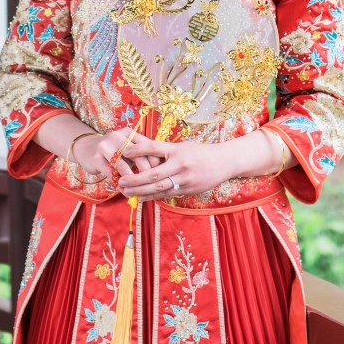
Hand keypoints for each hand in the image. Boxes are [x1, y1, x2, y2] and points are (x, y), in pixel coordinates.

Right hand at [72, 127, 162, 183]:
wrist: (86, 148)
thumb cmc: (113, 151)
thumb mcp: (127, 148)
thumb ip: (141, 154)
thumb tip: (159, 170)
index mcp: (129, 133)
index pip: (147, 146)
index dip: (155, 161)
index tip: (158, 174)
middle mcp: (117, 137)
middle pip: (137, 155)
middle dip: (145, 173)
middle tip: (148, 184)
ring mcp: (105, 146)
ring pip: (123, 165)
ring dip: (131, 180)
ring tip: (136, 189)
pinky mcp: (96, 158)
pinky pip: (110, 173)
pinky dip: (118, 183)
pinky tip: (123, 189)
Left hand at [116, 133, 232, 200]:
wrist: (223, 162)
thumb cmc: (199, 152)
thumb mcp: (183, 146)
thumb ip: (165, 150)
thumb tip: (142, 147)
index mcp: (177, 150)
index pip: (154, 148)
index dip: (138, 150)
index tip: (124, 152)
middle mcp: (180, 164)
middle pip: (153, 174)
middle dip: (135, 179)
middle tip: (120, 181)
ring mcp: (184, 179)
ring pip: (158, 188)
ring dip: (140, 191)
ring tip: (126, 192)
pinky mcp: (187, 190)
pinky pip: (166, 194)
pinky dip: (152, 196)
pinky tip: (140, 197)